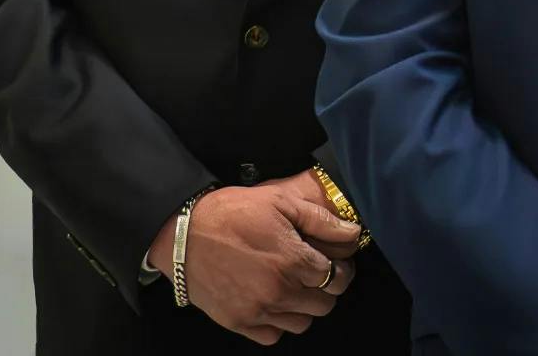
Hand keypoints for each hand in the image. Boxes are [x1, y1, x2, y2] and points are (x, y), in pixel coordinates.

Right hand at [145, 178, 362, 343]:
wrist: (184, 234)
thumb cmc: (233, 213)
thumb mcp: (281, 202)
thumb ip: (321, 220)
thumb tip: (353, 233)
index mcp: (292, 261)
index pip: (337, 278)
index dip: (341, 269)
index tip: (336, 263)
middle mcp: (278, 292)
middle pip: (324, 304)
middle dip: (325, 288)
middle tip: (313, 273)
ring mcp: (257, 311)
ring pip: (302, 323)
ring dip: (303, 307)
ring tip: (292, 286)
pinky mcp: (238, 322)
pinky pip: (273, 336)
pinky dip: (277, 322)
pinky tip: (272, 301)